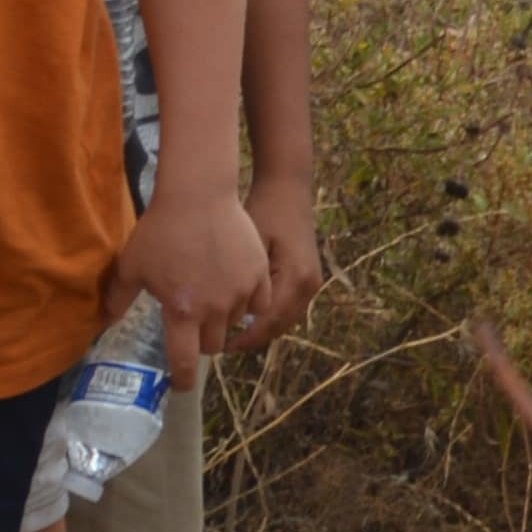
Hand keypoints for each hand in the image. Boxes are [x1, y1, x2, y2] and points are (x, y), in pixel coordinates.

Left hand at [111, 184, 263, 382]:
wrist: (197, 194)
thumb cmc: (160, 230)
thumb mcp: (131, 265)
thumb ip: (118, 298)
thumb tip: (105, 322)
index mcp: (182, 312)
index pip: (185, 362)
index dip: (183, 379)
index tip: (180, 384)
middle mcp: (214, 309)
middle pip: (213, 345)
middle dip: (201, 340)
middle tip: (193, 322)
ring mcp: (241, 292)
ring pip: (235, 323)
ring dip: (224, 318)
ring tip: (213, 297)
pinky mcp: (259, 275)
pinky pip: (259, 303)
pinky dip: (249, 301)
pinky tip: (236, 287)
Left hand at [232, 184, 322, 357]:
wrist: (288, 187)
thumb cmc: (263, 209)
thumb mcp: (248, 245)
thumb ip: (240, 281)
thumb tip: (219, 314)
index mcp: (295, 278)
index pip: (269, 323)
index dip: (244, 338)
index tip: (220, 345)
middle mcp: (308, 286)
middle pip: (279, 326)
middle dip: (252, 338)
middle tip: (222, 344)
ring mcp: (312, 283)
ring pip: (284, 319)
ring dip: (261, 328)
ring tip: (231, 333)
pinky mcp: (308, 277)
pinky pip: (288, 306)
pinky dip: (269, 315)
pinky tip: (245, 314)